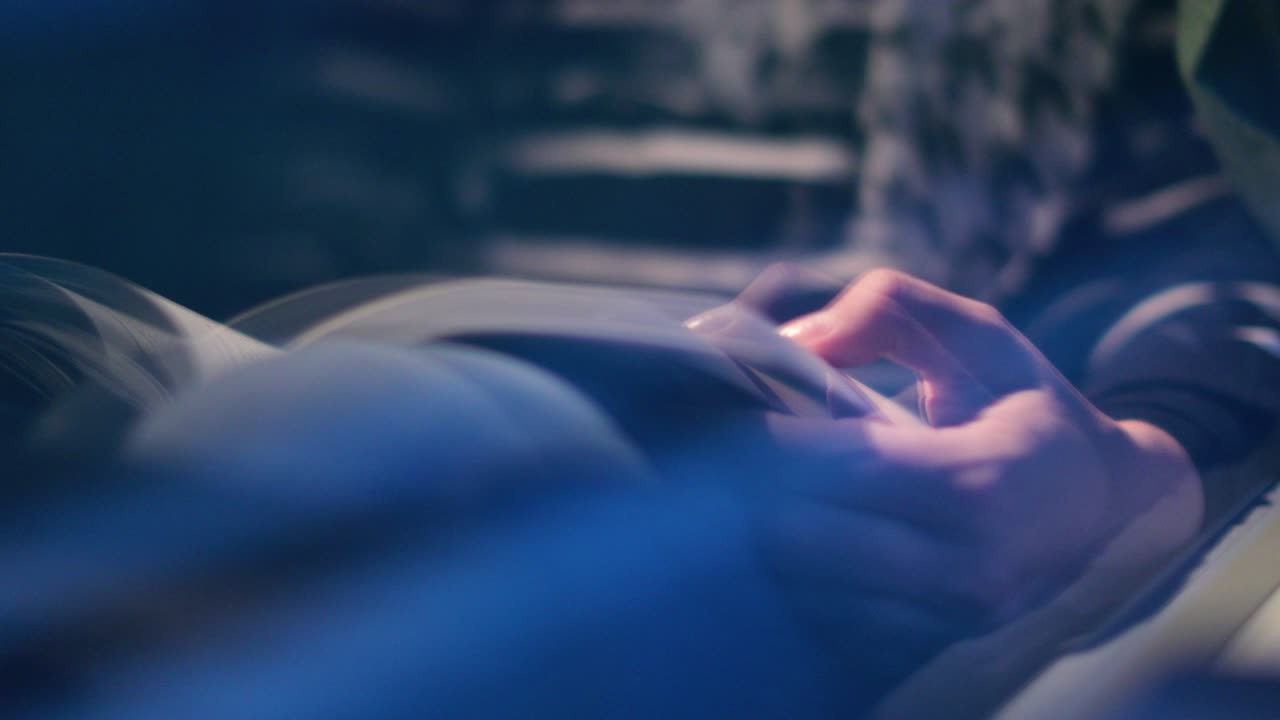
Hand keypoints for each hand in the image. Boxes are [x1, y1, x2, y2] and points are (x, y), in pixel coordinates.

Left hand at [750, 269, 1202, 684]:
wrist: (1106, 508)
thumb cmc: (1029, 408)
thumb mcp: (978, 334)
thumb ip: (887, 309)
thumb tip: (797, 341)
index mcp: (981, 482)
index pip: (840, 469)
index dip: (773, 439)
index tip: (738, 411)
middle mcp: (966, 568)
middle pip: (801, 538)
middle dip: (754, 490)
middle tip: (735, 453)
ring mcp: (945, 620)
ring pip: (803, 586)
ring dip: (769, 537)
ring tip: (767, 491)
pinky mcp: (927, 647)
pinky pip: (826, 619)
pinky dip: (801, 576)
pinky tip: (806, 534)